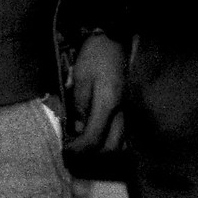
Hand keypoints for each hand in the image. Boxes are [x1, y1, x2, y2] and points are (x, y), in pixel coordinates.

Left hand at [68, 32, 126, 153]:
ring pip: (121, 144)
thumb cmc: (96, 56)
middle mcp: (123, 112)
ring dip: (103, 152)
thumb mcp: (80, 79)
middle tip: (75, 155)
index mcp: (108, 104)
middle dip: (92, 158)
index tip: (66, 151)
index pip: (93, 139)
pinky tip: (98, 138)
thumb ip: (80, 107)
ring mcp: (130, 112)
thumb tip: (78, 130)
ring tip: (86, 148)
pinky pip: (124, 134)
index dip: (78, 150)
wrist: (116, 39)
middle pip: (112, 149)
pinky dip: (111, 142)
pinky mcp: (131, 109)